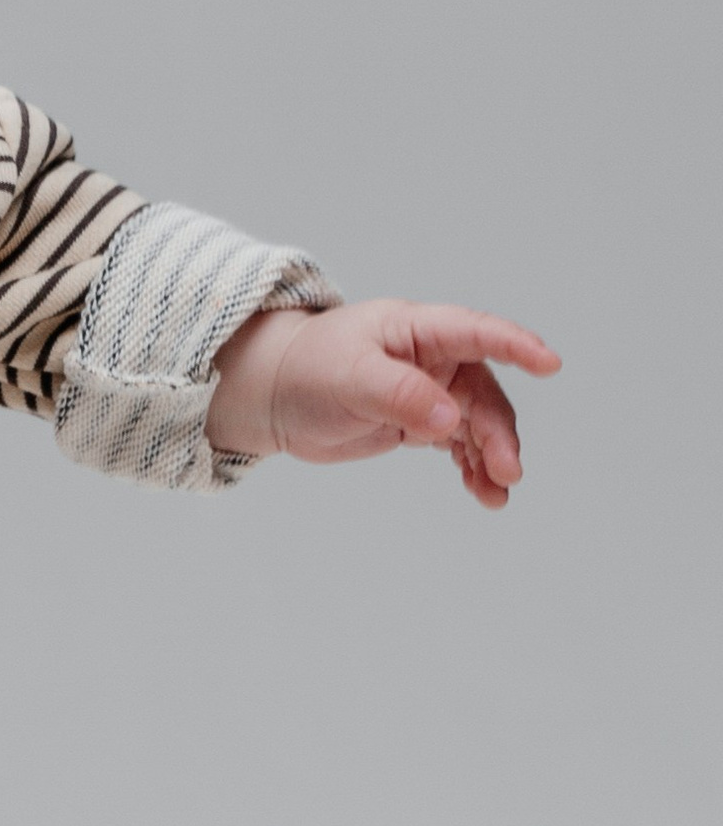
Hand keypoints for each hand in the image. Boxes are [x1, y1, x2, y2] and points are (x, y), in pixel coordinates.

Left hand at [207, 299, 560, 507]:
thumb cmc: (308, 369)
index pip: (477, 332)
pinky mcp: (422, 422)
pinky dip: (473, 468)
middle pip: (484, 394)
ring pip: (477, 424)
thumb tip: (450, 419)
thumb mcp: (349, 378)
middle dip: (499, 433)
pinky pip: (460, 444)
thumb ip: (400, 395)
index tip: (549, 364)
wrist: (275, 396)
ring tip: (496, 495)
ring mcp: (431, 391)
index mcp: (418, 330)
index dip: (515, 346)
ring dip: (491, 457)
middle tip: (507, 471)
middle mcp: (434, 358)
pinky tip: (484, 492)